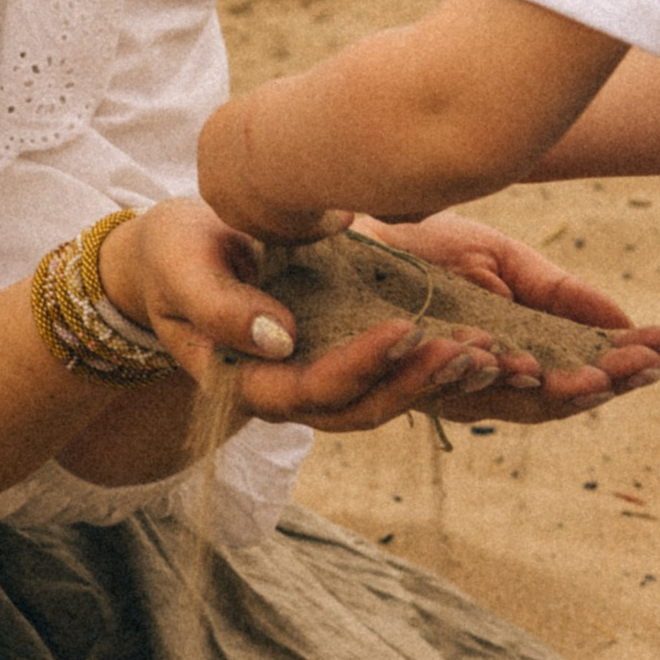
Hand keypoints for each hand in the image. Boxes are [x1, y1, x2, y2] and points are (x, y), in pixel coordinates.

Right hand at [107, 198, 519, 436]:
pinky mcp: (339, 354)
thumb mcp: (182, 267)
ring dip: (435, 380)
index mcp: (244, 378)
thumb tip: (278, 337)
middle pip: (359, 408)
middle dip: (415, 381)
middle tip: (469, 348)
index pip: (309, 388)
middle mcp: (286, 389)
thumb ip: (219, 305)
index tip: (404, 326)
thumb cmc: (173, 252)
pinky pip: (391, 373)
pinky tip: (478, 343)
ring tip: (486, 352)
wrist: (177, 251)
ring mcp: (316, 376)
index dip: (360, 364)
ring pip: (383, 398)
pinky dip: (433, 363)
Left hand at [352, 214, 659, 425]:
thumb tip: (625, 322)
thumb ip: (561, 295)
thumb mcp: (507, 262)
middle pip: (553, 397)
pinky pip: (448, 382)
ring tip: (599, 376)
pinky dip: (488, 375)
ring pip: (508, 400)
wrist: (352, 226)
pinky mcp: (401, 375)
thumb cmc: (428, 246)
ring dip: (556, 388)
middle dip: (604, 382)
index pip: (578, 370)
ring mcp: (444, 383)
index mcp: (513, 354)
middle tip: (646, 368)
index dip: (623, 363)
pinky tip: (522, 363)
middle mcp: (481, 381)